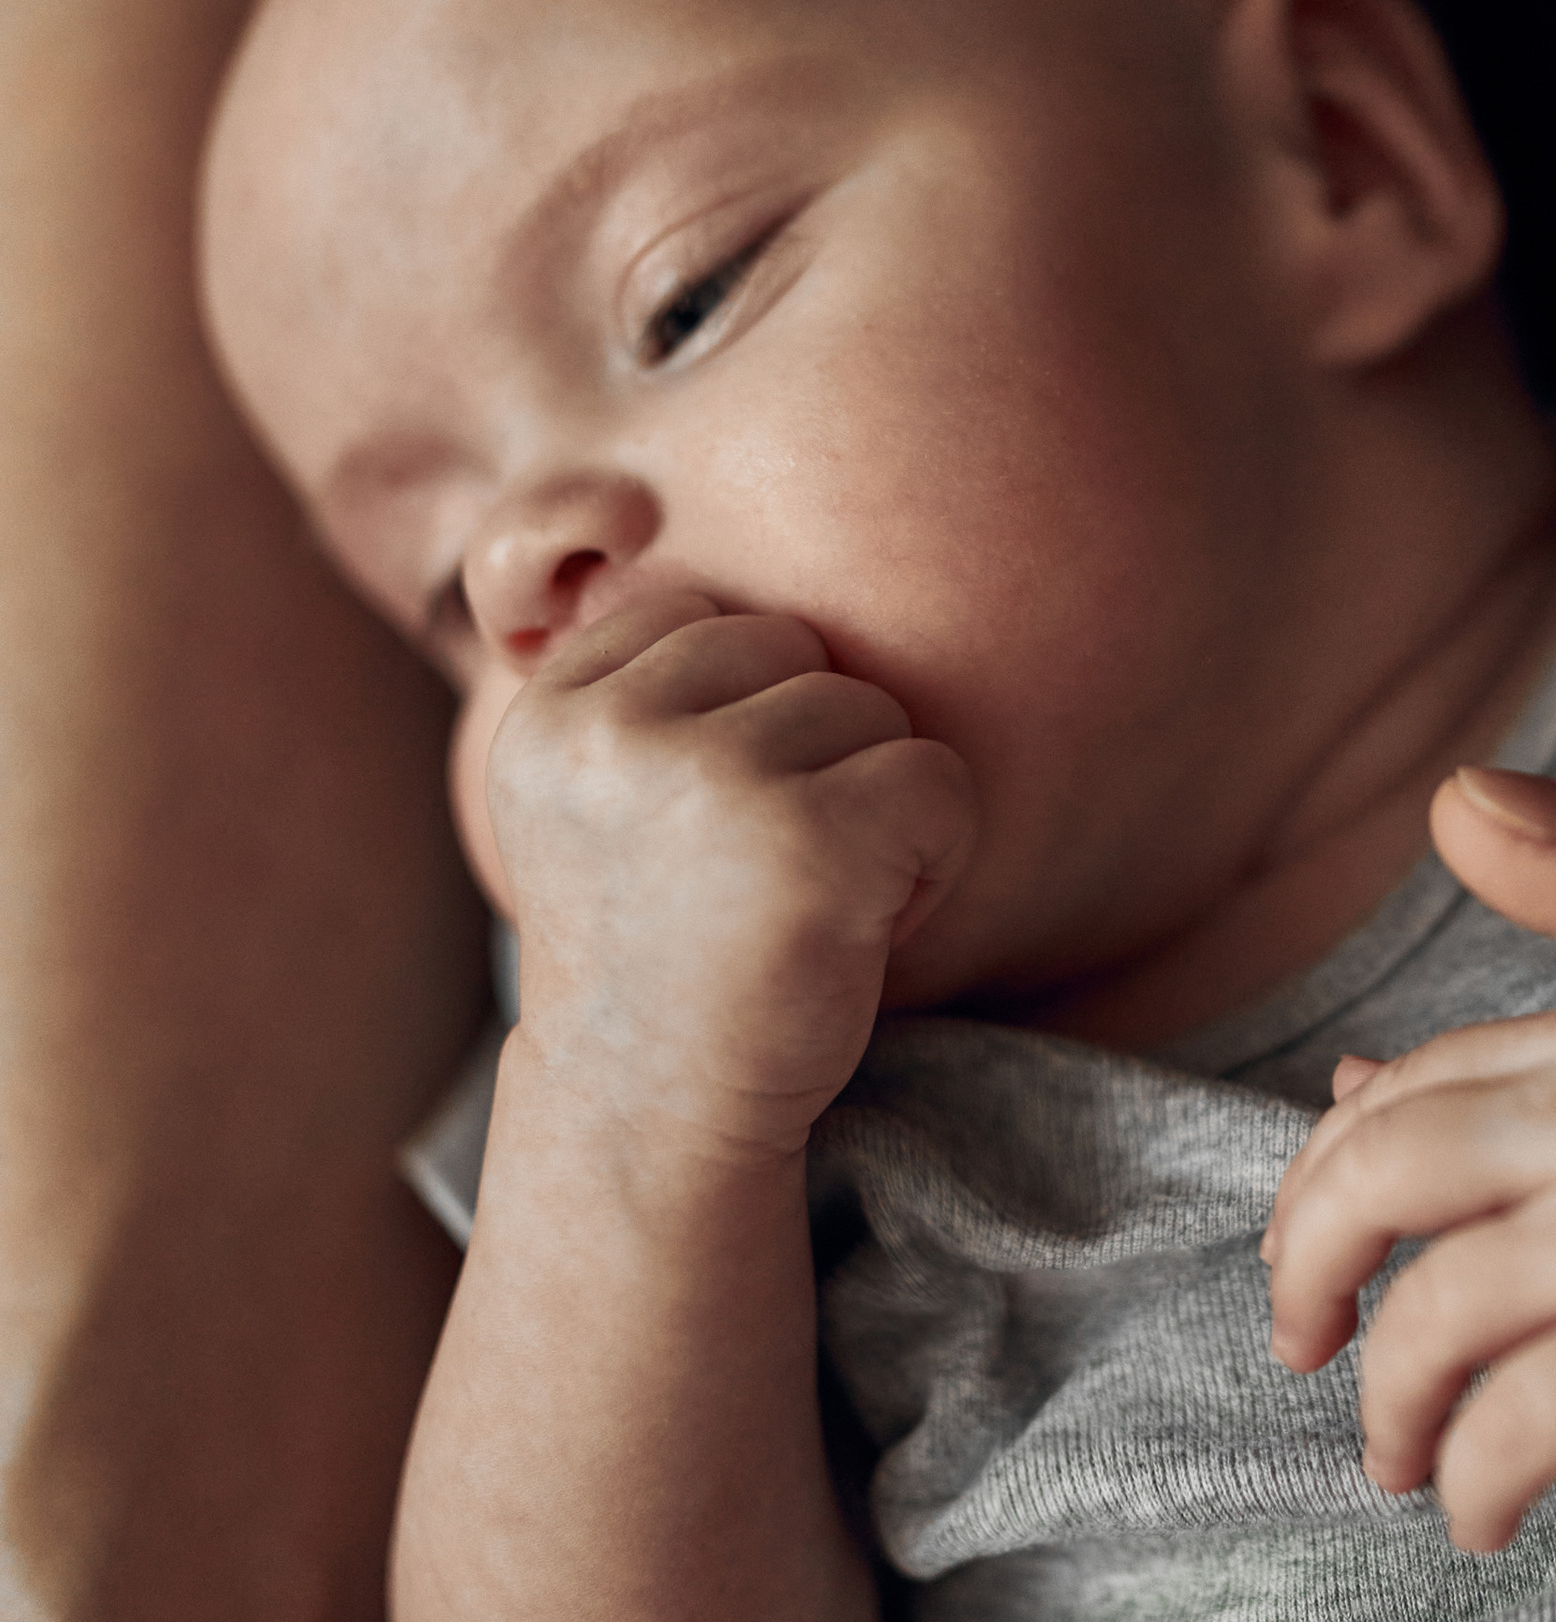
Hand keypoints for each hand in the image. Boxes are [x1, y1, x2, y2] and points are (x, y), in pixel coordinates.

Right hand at [487, 589, 974, 1162]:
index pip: (701, 612)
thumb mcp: (588, 790)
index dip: (738, 716)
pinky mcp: (811, 842)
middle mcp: (613, 734)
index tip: (697, 831)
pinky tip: (859, 928)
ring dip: (871, 809)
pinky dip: (933, 858)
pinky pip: (939, 781)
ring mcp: (708, 783)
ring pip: (871, 712)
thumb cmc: (655, 947)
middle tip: (758, 876)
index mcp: (551, 712)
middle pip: (797, 651)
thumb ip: (608, 667)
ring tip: (801, 903)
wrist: (653, 1121)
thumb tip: (611, 500)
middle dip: (811, 756)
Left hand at [1262, 990, 1555, 1551]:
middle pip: (1374, 1177)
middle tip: (1307, 1351)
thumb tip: (1340, 1088)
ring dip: (1386, 1409)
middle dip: (1306, 1274)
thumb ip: (1510, 1087)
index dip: (1317, 1189)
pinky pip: (1512, 1425)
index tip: (1310, 1263)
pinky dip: (1470, 1482)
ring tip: (1399, 1460)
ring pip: (1428, 1317)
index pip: (1395, 1100)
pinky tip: (1483, 1512)